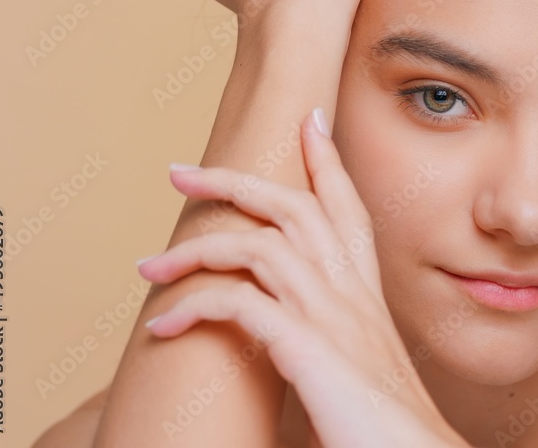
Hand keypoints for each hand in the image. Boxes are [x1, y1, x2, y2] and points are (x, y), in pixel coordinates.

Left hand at [136, 110, 465, 447]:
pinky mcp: (306, 347)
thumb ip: (333, 335)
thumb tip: (288, 332)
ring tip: (149, 269)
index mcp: (367, 292)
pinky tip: (165, 326)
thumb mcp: (362, 362)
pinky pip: (236, 305)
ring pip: (256, 246)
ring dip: (194, 250)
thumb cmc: (388, 421)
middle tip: (180, 171)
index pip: (347, 207)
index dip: (326, 161)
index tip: (308, 120)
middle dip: (231, 181)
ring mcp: (330, 315)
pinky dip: (192, 308)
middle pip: (291, 206)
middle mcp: (351, 292)